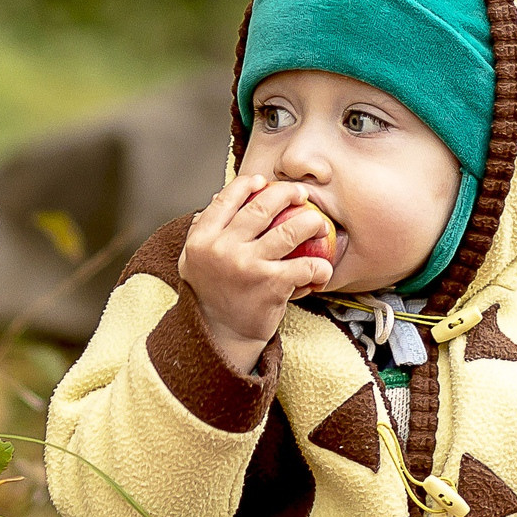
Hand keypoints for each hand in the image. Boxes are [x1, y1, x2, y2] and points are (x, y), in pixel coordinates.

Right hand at [177, 175, 335, 373]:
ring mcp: (248, 265)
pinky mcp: (272, 284)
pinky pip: (306, 266)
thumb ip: (203, 230)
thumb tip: (216, 198)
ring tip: (319, 224)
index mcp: (202, 239)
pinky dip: (320, 267)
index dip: (249, 184)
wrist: (220, 335)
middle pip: (262, 207)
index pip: (227, 199)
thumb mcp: (194, 259)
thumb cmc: (210, 293)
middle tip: (301, 195)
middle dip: (287, 194)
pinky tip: (323, 269)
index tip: (265, 182)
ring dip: (311, 223)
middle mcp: (222, 248)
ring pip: (290, 230)